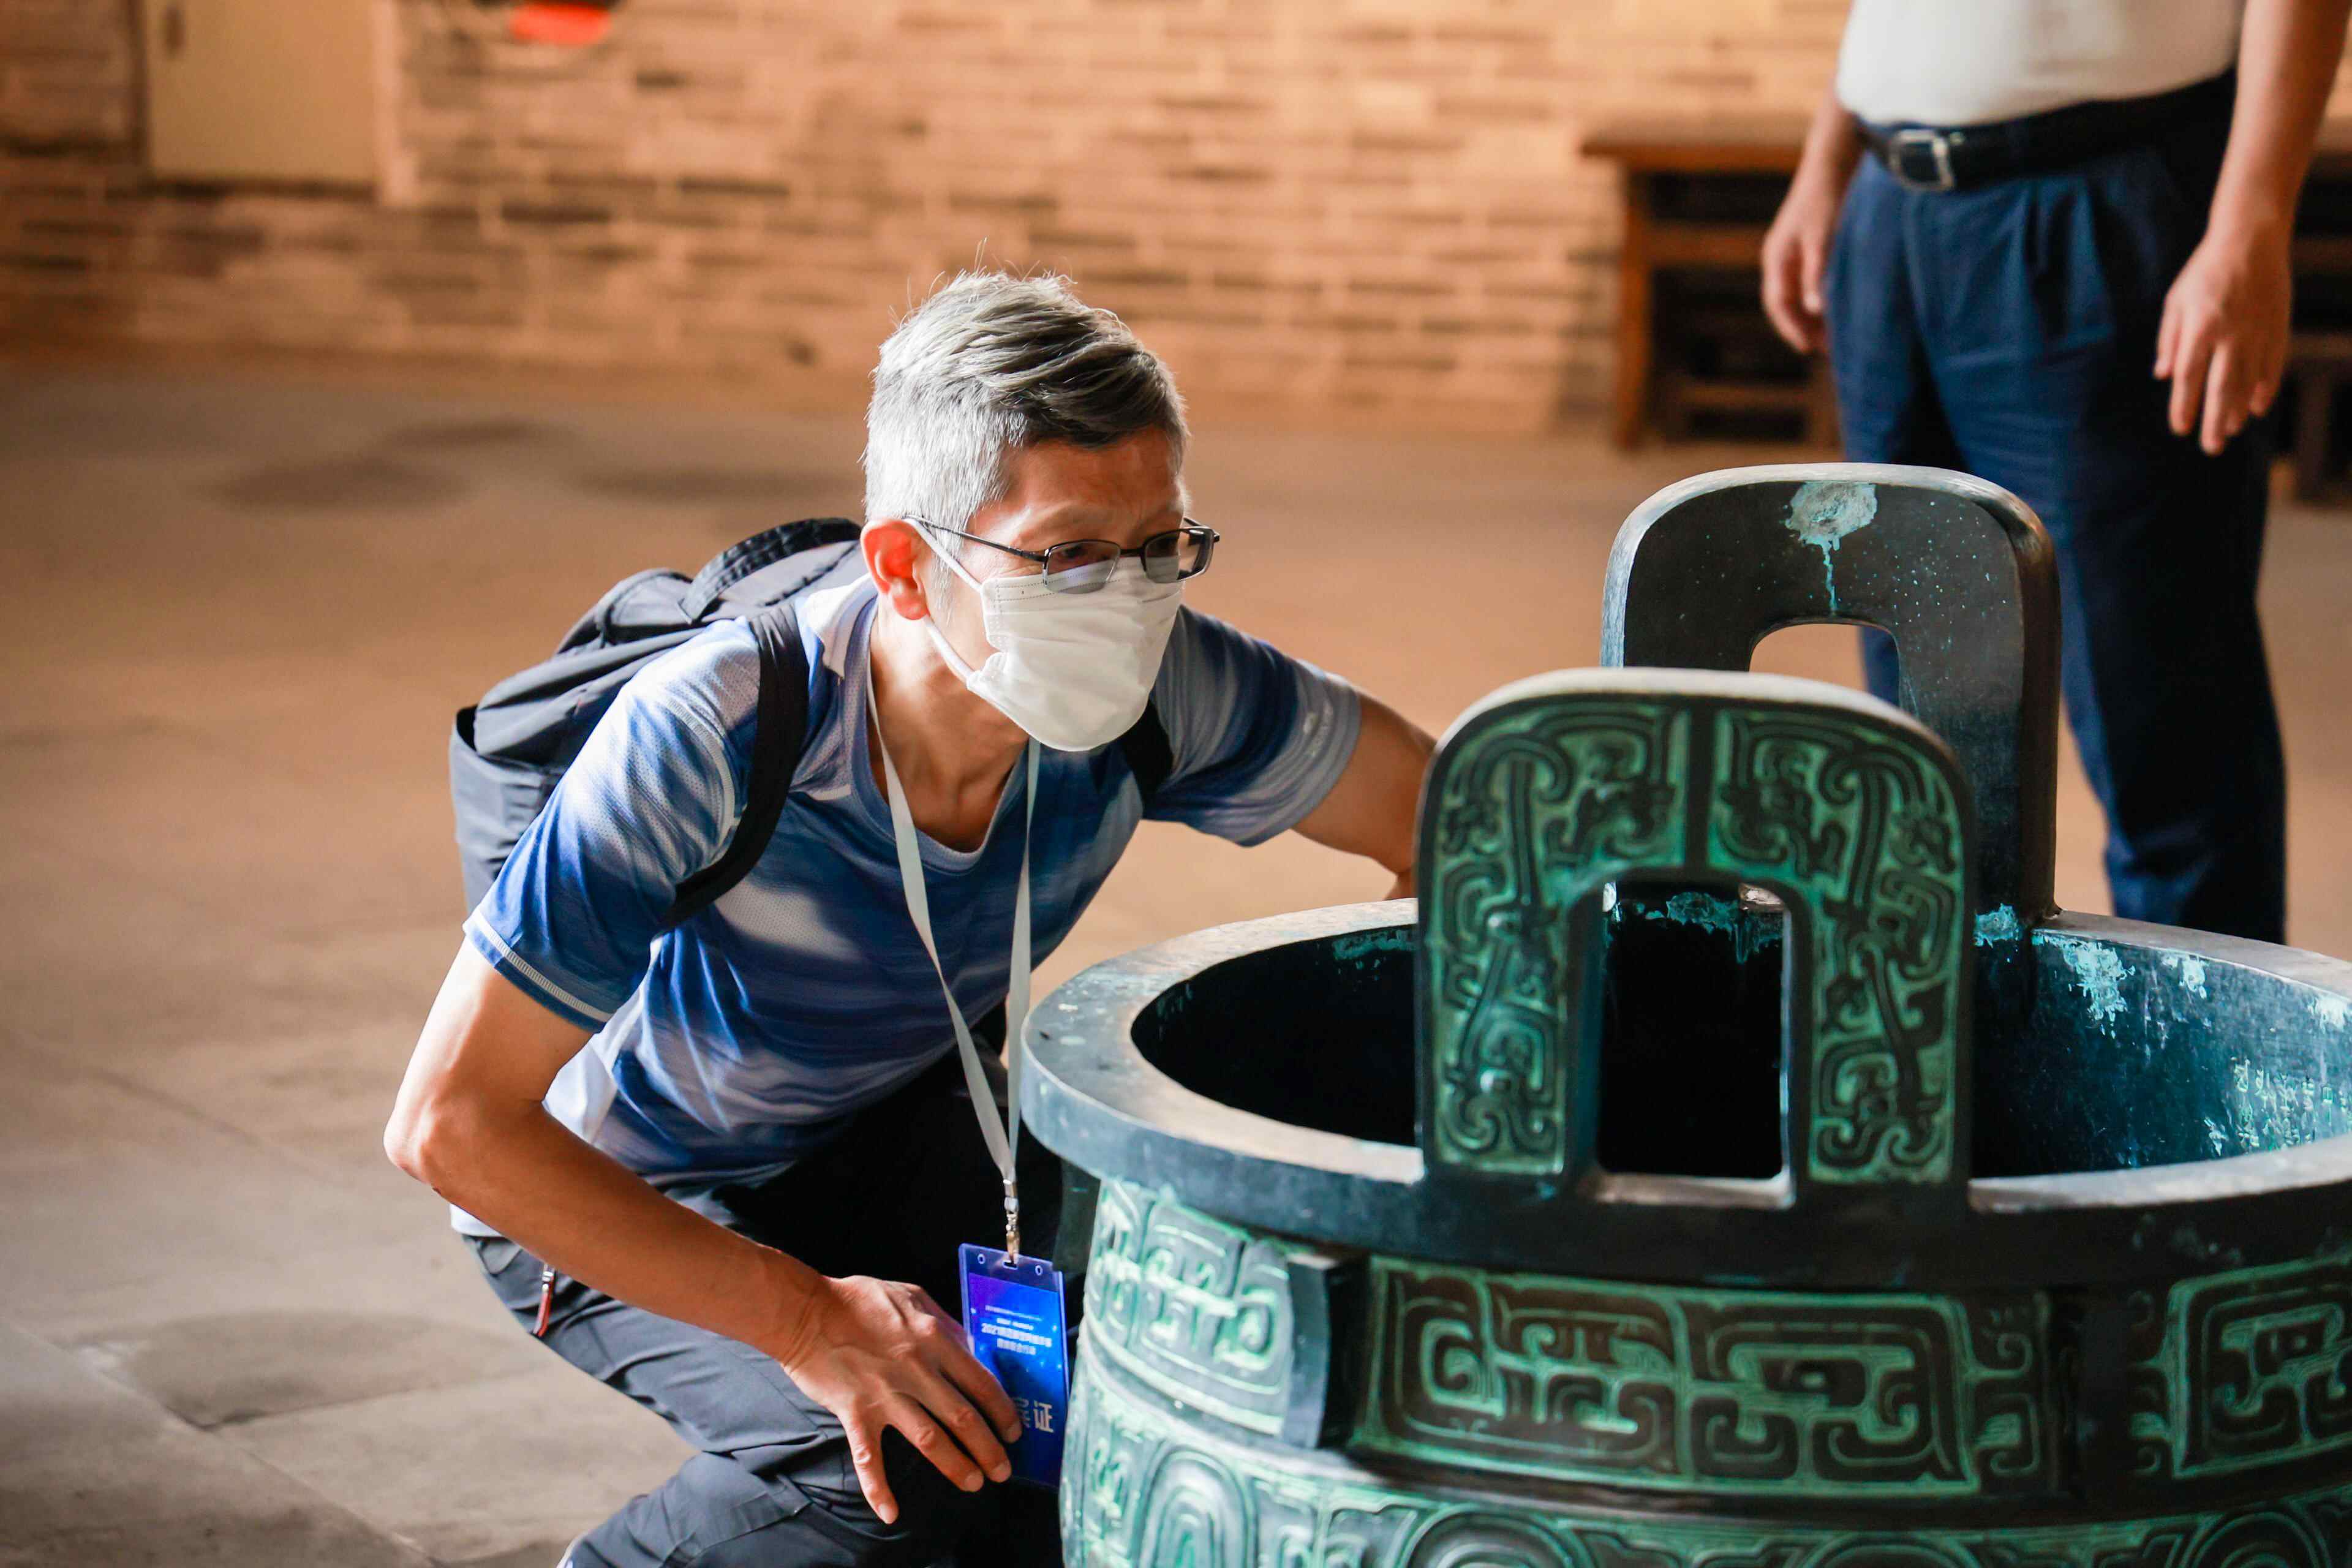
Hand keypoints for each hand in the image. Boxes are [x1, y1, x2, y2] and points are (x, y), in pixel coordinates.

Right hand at [768, 1274, 1020, 1524]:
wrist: (805, 1311)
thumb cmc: (857, 1299)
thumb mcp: (911, 1296)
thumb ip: (943, 1321)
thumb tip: (968, 1344)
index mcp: (934, 1340)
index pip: (980, 1383)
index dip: (1002, 1411)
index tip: (1013, 1430)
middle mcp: (916, 1370)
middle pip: (962, 1416)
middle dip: (988, 1448)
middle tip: (1002, 1470)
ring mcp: (885, 1394)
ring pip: (929, 1439)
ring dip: (954, 1466)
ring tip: (973, 1483)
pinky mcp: (855, 1412)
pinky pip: (869, 1458)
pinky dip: (879, 1488)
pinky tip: (890, 1513)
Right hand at [1761, 174, 1845, 353]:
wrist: (1832, 163)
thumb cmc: (1827, 199)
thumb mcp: (1823, 239)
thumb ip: (1817, 274)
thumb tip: (1814, 310)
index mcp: (1777, 259)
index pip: (1778, 304)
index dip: (1791, 328)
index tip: (1808, 349)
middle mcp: (1780, 259)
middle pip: (1785, 304)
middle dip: (1803, 328)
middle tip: (1828, 349)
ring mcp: (1792, 254)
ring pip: (1797, 295)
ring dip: (1813, 316)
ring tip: (1836, 334)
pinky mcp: (1807, 248)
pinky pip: (1808, 283)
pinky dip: (1820, 299)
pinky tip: (1840, 306)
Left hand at [2156, 215, 2292, 454]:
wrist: (2251, 240)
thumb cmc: (2205, 272)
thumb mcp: (2176, 302)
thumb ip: (2170, 340)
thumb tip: (2164, 375)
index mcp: (2200, 327)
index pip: (2189, 376)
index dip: (2184, 406)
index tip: (2179, 428)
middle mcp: (2230, 334)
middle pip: (2221, 387)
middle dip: (2214, 420)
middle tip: (2210, 447)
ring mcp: (2257, 331)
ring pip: (2248, 380)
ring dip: (2238, 410)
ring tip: (2229, 431)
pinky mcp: (2278, 327)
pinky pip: (2272, 365)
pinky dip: (2264, 388)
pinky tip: (2255, 408)